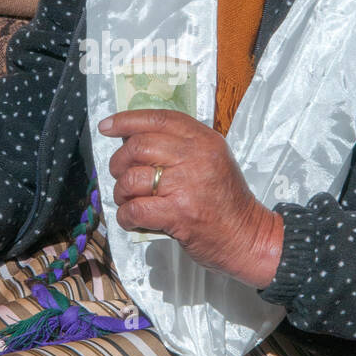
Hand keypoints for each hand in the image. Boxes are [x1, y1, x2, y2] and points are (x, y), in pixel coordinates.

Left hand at [99, 110, 283, 286]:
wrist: (248, 236)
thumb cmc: (225, 202)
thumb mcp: (213, 160)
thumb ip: (181, 146)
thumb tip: (135, 139)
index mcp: (204, 140)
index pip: (158, 118)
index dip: (126, 120)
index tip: (107, 126)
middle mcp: (196, 157)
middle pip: (138, 146)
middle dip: (119, 162)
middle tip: (120, 175)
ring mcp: (186, 185)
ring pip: (132, 179)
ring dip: (121, 192)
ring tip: (128, 200)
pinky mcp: (178, 213)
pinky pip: (135, 209)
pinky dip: (126, 216)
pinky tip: (133, 219)